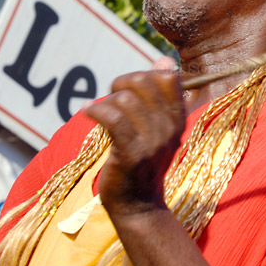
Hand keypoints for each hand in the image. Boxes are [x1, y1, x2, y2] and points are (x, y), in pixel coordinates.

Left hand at [83, 57, 184, 217]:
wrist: (138, 205)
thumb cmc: (143, 162)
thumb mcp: (158, 127)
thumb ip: (161, 95)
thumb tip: (165, 60)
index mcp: (178, 118)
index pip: (167, 77)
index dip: (143, 74)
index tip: (131, 90)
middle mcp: (169, 128)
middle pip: (142, 82)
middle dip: (120, 84)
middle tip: (112, 99)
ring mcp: (151, 143)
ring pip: (125, 100)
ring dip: (106, 103)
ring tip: (101, 115)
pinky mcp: (131, 155)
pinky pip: (113, 118)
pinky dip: (95, 111)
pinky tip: (87, 113)